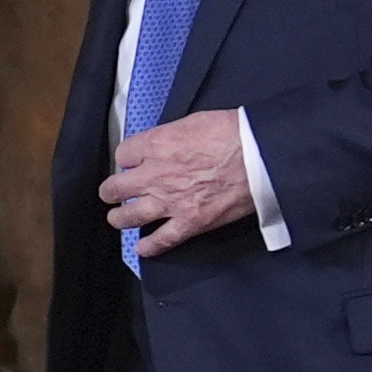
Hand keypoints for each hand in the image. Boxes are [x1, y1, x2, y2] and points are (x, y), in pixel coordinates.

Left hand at [103, 108, 253, 257]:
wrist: (259, 155)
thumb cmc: (231, 133)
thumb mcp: (190, 122)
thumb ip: (169, 137)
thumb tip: (163, 146)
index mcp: (155, 145)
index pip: (123, 155)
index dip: (127, 159)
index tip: (131, 163)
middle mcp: (155, 174)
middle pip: (117, 186)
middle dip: (111, 190)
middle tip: (111, 193)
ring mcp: (171, 201)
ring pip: (131, 215)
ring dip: (120, 218)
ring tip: (117, 219)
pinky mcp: (190, 222)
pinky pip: (163, 239)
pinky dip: (150, 246)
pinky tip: (142, 249)